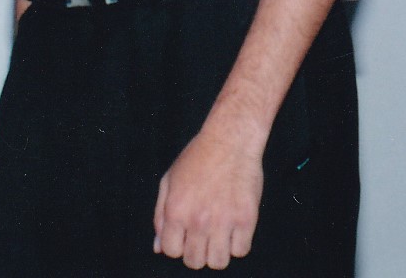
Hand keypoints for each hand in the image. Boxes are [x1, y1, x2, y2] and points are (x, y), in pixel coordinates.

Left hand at [154, 127, 262, 269]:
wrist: (229, 143)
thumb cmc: (197, 159)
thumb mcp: (168, 182)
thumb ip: (160, 216)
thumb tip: (158, 247)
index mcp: (176, 210)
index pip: (171, 251)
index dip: (176, 246)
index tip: (183, 236)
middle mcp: (198, 220)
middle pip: (194, 261)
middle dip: (195, 252)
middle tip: (201, 236)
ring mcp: (223, 221)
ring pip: (218, 262)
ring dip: (216, 253)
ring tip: (217, 235)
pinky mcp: (246, 220)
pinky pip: (240, 251)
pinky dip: (236, 244)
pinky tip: (232, 228)